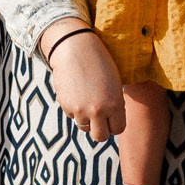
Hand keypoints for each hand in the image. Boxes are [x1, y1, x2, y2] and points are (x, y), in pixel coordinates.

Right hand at [39, 21, 125, 142]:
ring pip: (84, 127)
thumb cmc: (99, 62)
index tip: (112, 117)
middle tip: (99, 119)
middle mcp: (98, 110)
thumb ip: (114, 104)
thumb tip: (109, 122)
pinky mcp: (66, 105)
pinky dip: (74, 108)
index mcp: (115, 104)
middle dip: (100, 130)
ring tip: (86, 101)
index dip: (115, 124)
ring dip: (86, 119)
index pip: (118, 130)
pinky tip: (76, 91)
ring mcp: (80, 109)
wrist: (74, 48)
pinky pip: (72, 115)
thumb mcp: (114, 84)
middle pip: (100, 137)